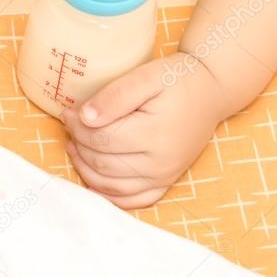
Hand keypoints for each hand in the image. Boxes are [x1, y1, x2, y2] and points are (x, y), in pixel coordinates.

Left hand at [60, 52, 225, 208]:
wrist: (209, 92)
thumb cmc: (176, 80)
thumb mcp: (145, 77)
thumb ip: (114, 96)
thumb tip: (85, 117)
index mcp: (154, 134)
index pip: (101, 139)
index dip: (77, 127)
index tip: (67, 113)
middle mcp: (160, 163)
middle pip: (103, 163)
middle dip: (79, 145)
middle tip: (70, 126)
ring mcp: (164, 176)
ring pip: (112, 186)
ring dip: (86, 169)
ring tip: (74, 147)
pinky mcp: (166, 182)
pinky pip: (133, 200)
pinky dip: (109, 194)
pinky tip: (93, 178)